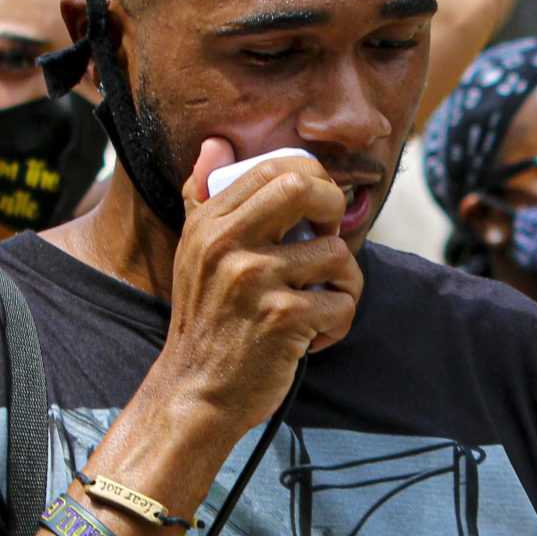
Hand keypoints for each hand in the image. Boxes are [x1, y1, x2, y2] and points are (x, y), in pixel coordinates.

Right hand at [157, 138, 359, 432]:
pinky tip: (313, 339)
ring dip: (345, 283)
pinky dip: (338, 324)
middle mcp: (227, 244)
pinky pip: (341, 303)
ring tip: (322, 304)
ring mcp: (254, 280)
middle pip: (304, 187)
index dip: (313, 179)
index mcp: (209, 222)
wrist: (195, 391)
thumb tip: (216, 144)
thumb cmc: (204, 321)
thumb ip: (201, 196)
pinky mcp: (281, 319)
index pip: (274, 167)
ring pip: (336, 254)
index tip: (317, 209)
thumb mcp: (192, 253)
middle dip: (334, 208)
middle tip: (329, 239)